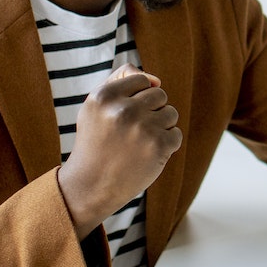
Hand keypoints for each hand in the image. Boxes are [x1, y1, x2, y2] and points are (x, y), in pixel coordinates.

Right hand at [56, 64, 182, 235]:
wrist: (90, 186)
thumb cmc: (97, 142)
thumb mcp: (96, 106)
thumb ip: (121, 80)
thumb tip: (156, 80)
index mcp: (103, 96)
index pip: (142, 80)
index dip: (136, 99)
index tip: (122, 117)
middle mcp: (122, 109)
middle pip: (159, 95)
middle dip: (151, 112)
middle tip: (131, 133)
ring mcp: (141, 128)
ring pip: (171, 113)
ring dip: (160, 127)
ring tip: (139, 143)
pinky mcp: (158, 146)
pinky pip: (176, 134)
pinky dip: (166, 146)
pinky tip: (146, 155)